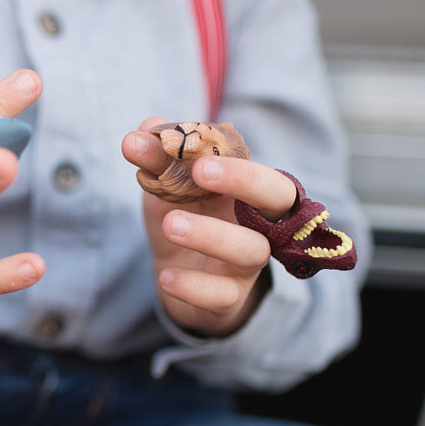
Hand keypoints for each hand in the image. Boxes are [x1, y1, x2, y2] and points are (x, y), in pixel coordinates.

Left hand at [122, 118, 298, 336]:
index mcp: (250, 191)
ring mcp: (248, 265)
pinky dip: (192, 285)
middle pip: (279, 200)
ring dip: (211, 235)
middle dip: (245, 181)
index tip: (199, 157)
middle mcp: (260, 224)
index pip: (262, 168)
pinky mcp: (229, 299)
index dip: (238, 163)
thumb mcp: (168, 189)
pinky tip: (165, 276)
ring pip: (250, 251)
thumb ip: (158, 159)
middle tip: (201, 172)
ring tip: (170, 225)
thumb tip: (146, 126)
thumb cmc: (186, 220)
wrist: (179, 280)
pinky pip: (222, 295)